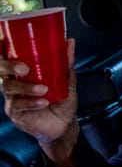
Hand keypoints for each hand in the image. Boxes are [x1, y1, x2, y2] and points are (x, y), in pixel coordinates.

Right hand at [2, 38, 80, 161]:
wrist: (63, 125)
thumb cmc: (61, 102)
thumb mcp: (68, 81)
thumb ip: (66, 64)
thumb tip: (69, 43)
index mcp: (24, 72)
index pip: (7, 57)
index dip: (1, 49)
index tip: (4, 41)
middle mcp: (15, 82)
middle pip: (1, 70)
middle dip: (9, 66)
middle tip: (25, 69)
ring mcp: (13, 97)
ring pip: (9, 87)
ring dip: (26, 87)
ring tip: (43, 89)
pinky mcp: (15, 112)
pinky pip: (17, 105)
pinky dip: (31, 102)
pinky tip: (43, 102)